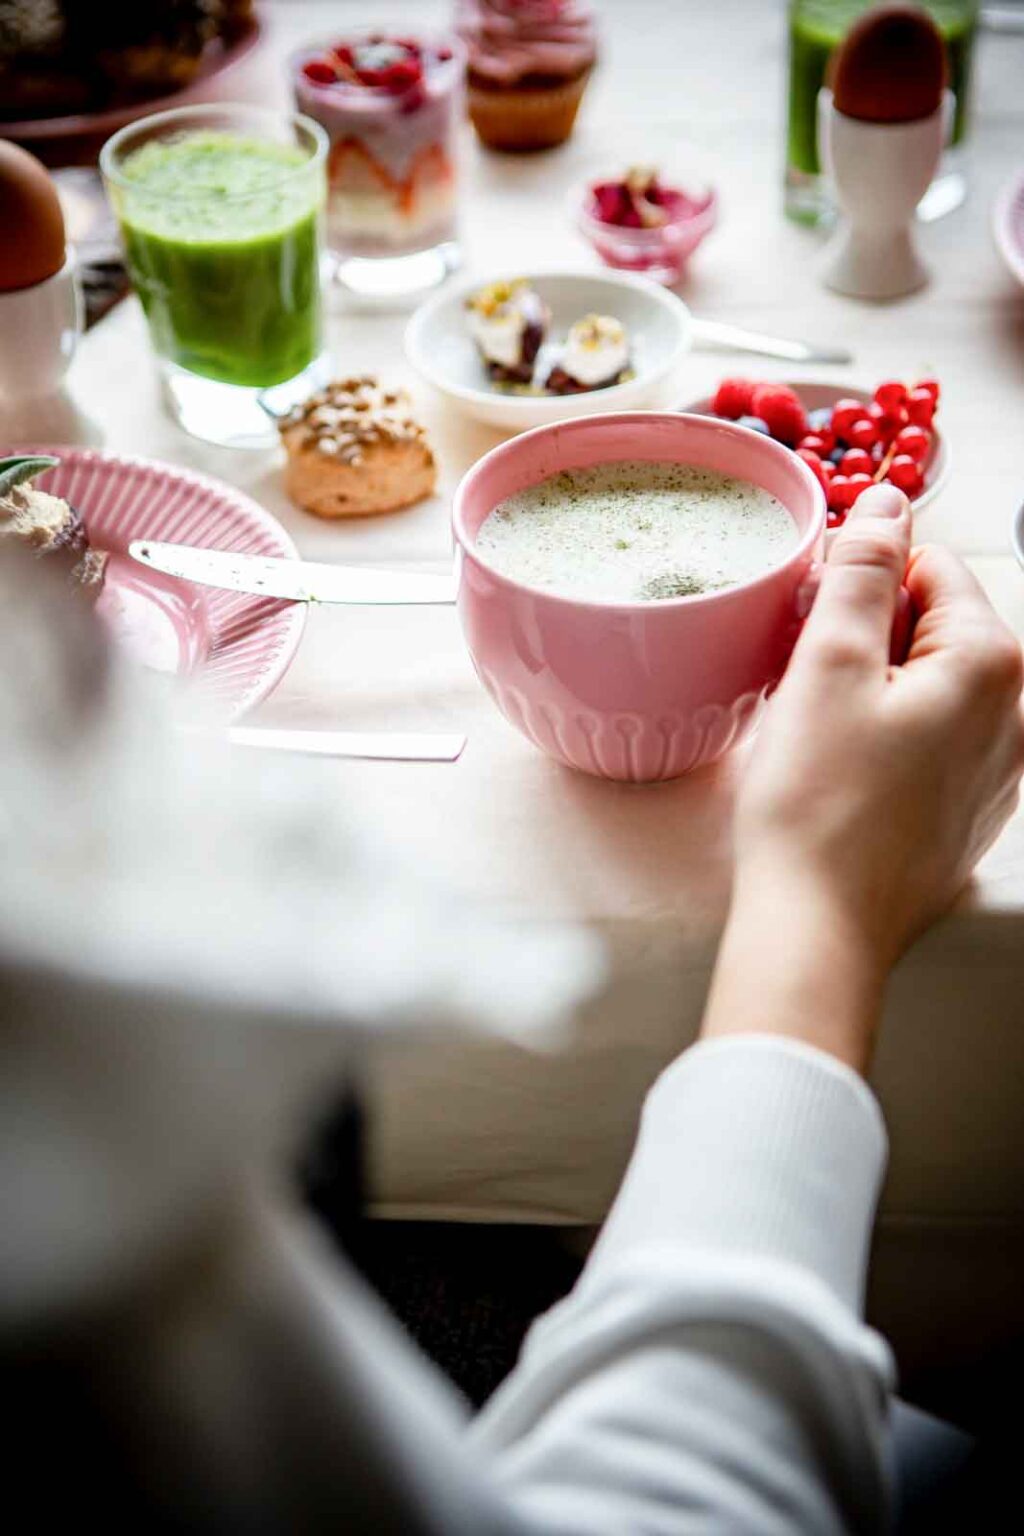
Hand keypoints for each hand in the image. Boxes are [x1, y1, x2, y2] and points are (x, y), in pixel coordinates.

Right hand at [703, 484, 1023, 1069]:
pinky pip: (930, 739)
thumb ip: (862, 571)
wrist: (819, 929)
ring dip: (872, 689)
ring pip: (929, 684)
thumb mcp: (828, 665)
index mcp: (991, 662)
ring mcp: (999, 768)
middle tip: (809, 689)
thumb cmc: (817, 805)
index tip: (812, 626)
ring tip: (822, 737)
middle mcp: (1016, 712)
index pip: (929, 567)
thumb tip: (888, 499)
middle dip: (867, 639)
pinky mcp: (970, 809)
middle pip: (933, 626)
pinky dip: (886, 738)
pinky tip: (844, 774)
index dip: (860, 582)